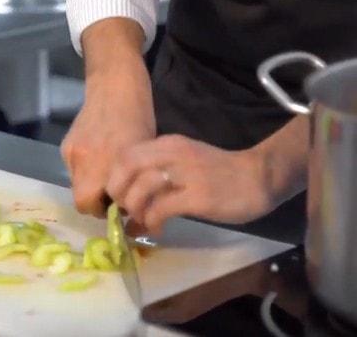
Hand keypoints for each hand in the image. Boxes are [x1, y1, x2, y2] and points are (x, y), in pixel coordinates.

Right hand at [62, 99, 153, 216]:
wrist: (115, 86)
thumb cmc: (140, 118)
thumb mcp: (143, 154)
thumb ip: (132, 180)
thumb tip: (128, 203)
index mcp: (111, 166)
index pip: (93, 206)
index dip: (104, 210)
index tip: (118, 204)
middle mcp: (87, 163)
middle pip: (81, 200)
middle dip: (95, 202)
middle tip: (111, 193)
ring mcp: (72, 154)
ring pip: (76, 184)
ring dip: (90, 184)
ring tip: (105, 169)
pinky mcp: (66, 145)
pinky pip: (73, 168)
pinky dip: (85, 168)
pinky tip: (97, 153)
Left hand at [105, 135, 275, 233]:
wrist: (259, 178)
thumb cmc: (219, 174)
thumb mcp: (184, 163)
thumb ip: (158, 174)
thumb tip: (129, 199)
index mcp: (167, 144)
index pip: (125, 154)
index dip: (114, 177)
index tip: (118, 196)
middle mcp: (173, 154)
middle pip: (126, 167)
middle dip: (118, 193)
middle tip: (125, 211)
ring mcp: (186, 174)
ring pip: (141, 188)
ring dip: (134, 210)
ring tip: (141, 222)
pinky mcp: (198, 196)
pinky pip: (161, 209)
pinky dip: (152, 222)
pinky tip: (157, 229)